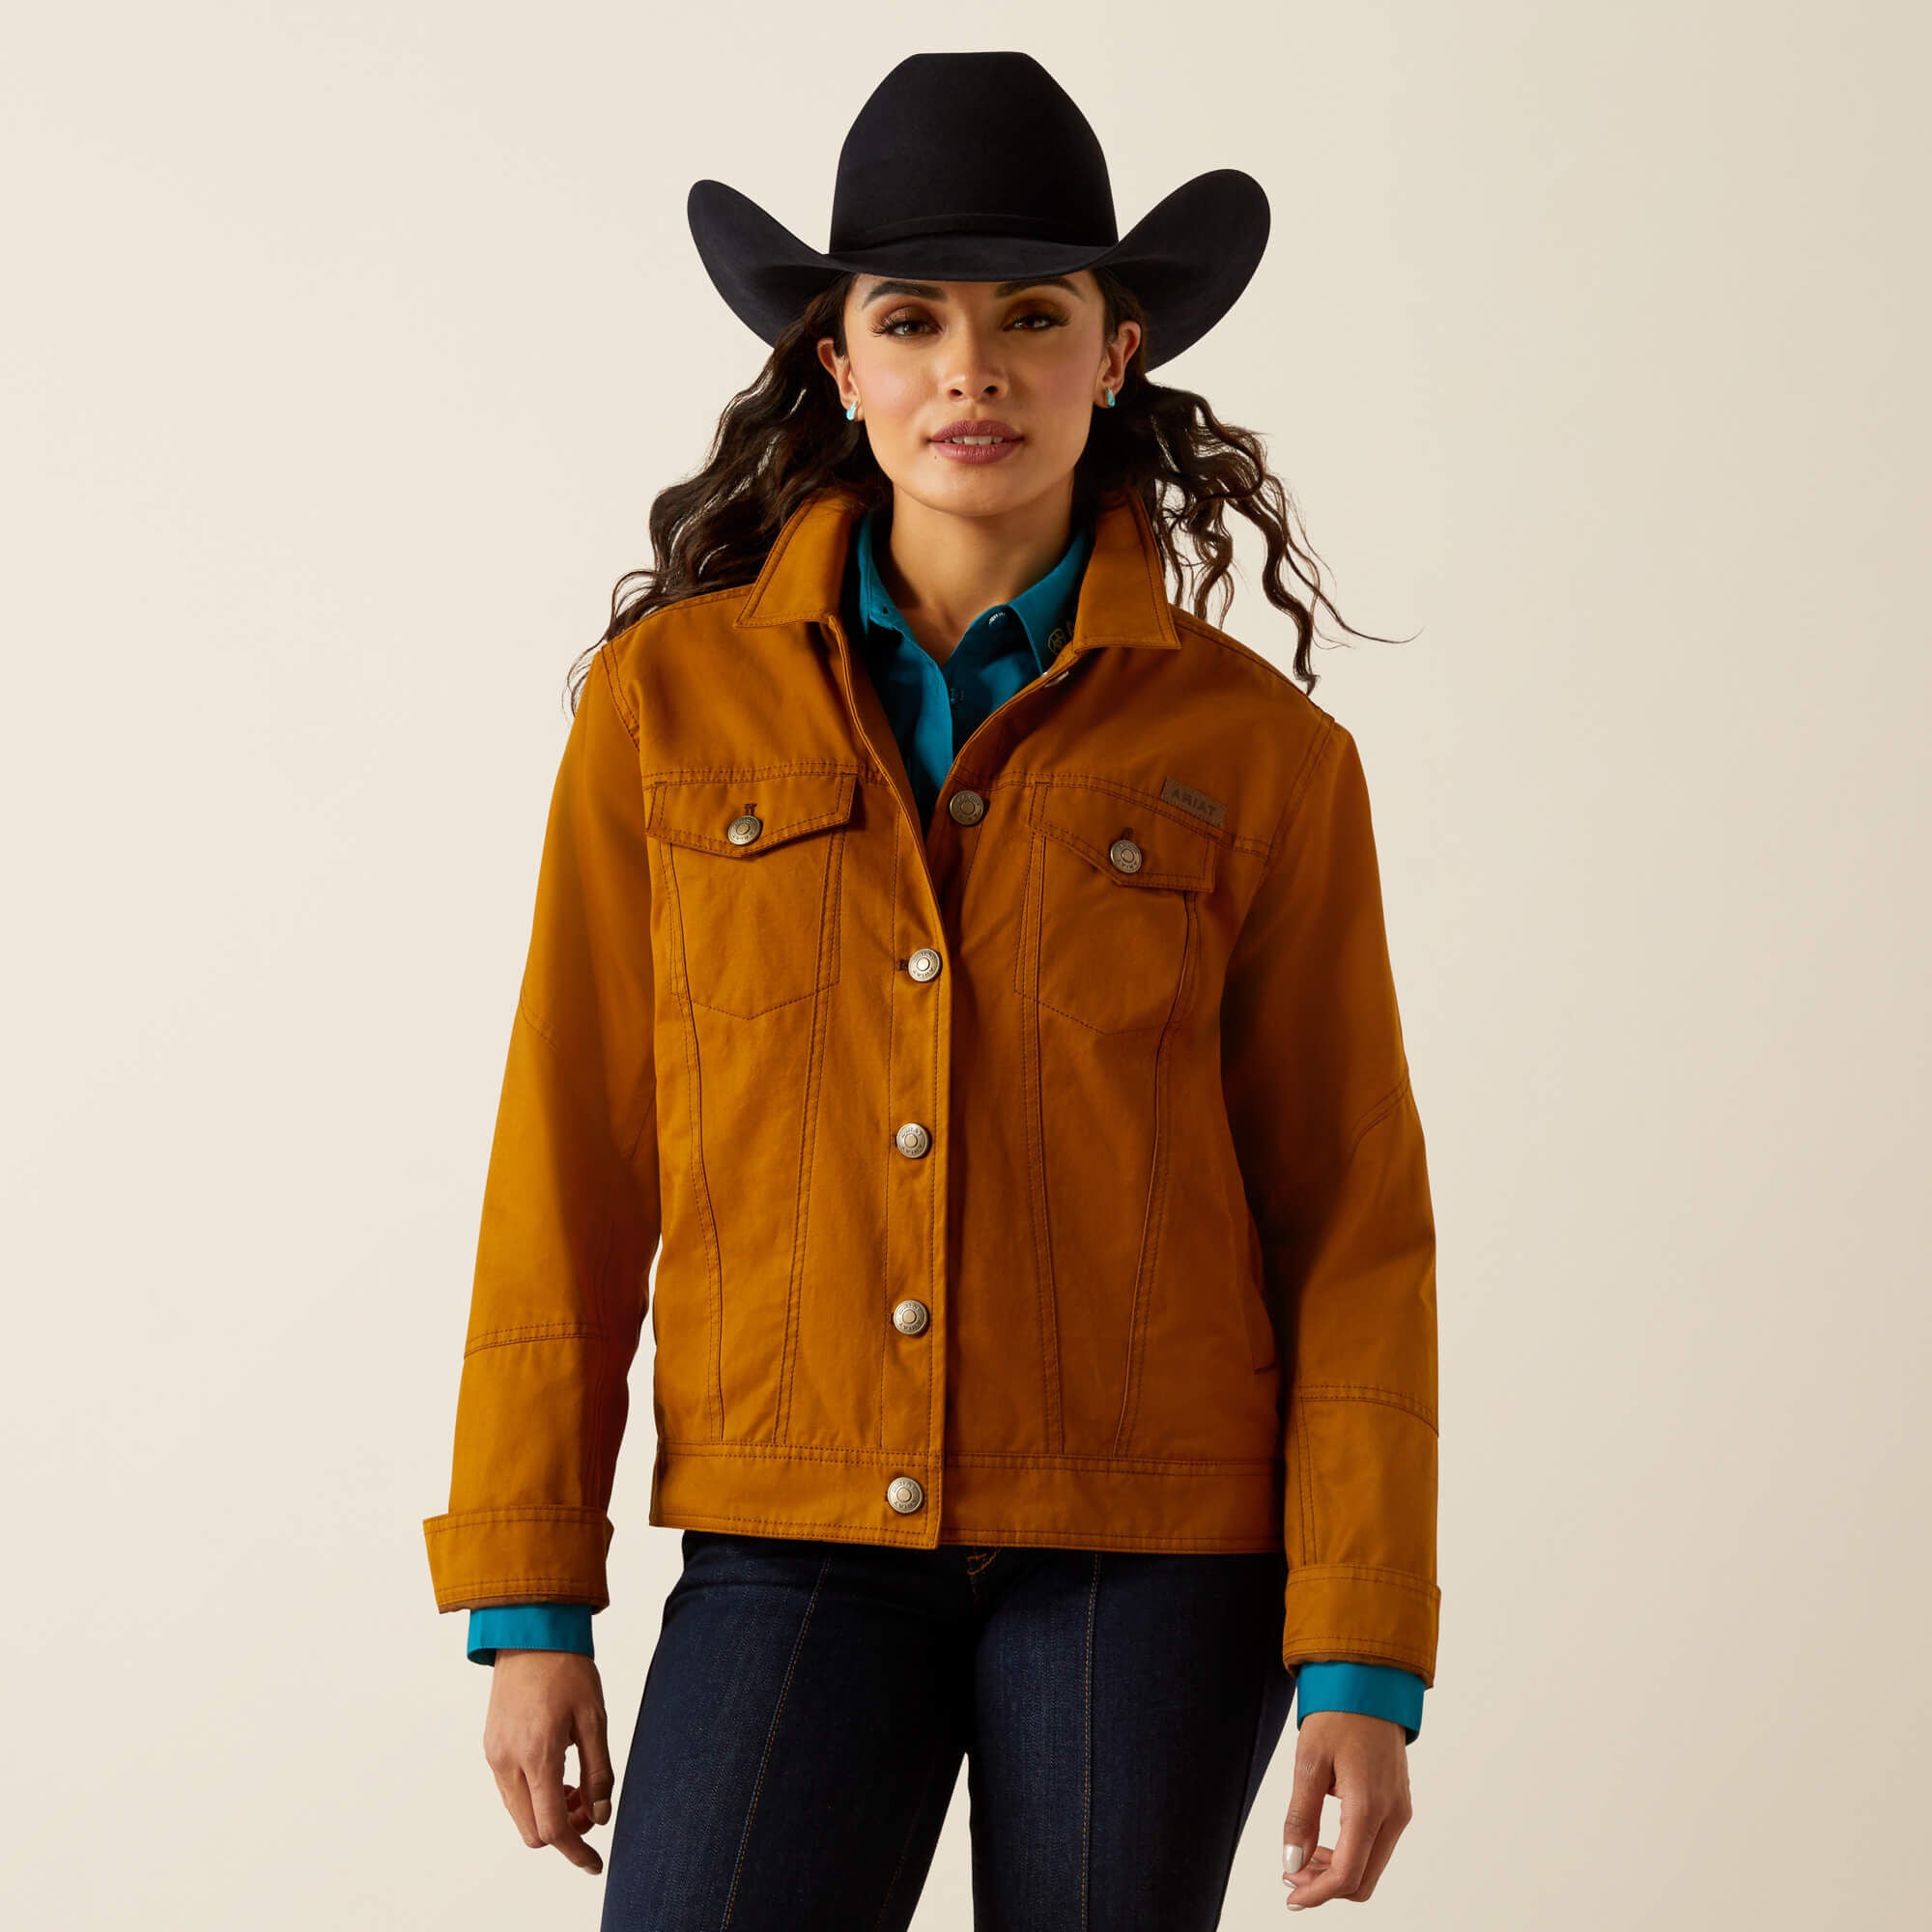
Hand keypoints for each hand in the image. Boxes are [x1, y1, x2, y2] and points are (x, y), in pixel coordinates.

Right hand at [481, 1649, 615, 1876]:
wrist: (530, 1633)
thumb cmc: (567, 1669)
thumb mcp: (594, 1717)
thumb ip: (598, 1770)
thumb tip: (601, 1815)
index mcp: (537, 1755)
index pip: (552, 1827)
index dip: (575, 1851)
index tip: (594, 1863)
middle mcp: (508, 1762)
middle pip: (532, 1830)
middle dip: (564, 1830)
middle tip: (590, 1804)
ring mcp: (495, 1756)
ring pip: (519, 1814)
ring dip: (548, 1813)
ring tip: (576, 1783)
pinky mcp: (491, 1748)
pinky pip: (511, 1792)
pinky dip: (534, 1795)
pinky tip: (557, 1770)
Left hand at [1279, 1710, 1412, 1907]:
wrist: (1370, 1685)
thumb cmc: (1338, 1716)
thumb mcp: (1308, 1762)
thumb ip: (1301, 1817)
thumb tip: (1293, 1863)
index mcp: (1369, 1805)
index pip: (1348, 1873)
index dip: (1318, 1893)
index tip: (1291, 1896)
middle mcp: (1393, 1815)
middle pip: (1363, 1880)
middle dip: (1326, 1887)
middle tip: (1291, 1875)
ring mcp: (1400, 1811)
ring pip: (1372, 1867)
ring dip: (1338, 1873)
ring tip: (1302, 1858)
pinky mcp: (1399, 1805)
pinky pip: (1377, 1847)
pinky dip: (1352, 1856)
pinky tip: (1324, 1844)